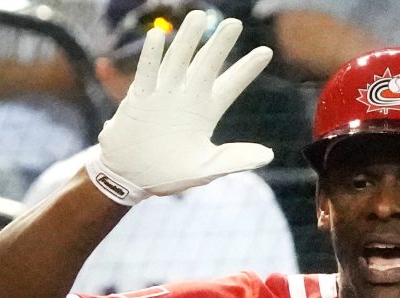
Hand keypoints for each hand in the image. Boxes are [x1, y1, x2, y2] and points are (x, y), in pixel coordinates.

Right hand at [88, 10, 272, 203]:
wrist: (130, 179)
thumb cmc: (168, 174)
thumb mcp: (205, 169)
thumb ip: (235, 160)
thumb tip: (268, 155)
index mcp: (206, 112)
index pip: (230, 86)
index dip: (246, 69)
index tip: (265, 52)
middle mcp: (186, 98)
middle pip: (206, 66)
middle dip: (219, 46)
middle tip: (234, 24)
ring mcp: (162, 95)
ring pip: (177, 62)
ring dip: (186, 41)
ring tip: (198, 16)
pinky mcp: (139, 99)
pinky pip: (146, 74)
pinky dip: (151, 57)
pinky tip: (157, 37)